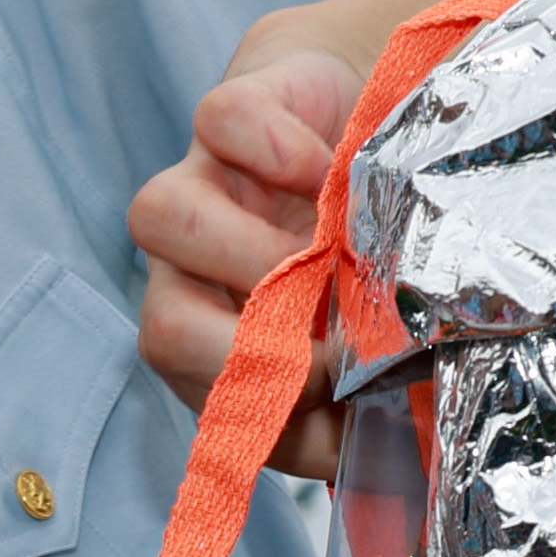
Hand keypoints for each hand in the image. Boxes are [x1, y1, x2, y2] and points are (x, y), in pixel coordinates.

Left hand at [127, 21, 372, 479]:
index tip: (349, 404)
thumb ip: (365, 397)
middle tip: (337, 338)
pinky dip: (277, 150)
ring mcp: (201, 187)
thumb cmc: (366, 247)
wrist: (372, 123)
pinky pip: (222, 125)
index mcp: (220, 342)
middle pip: (163, 328)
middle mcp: (191, 273)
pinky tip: (332, 172)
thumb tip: (394, 443)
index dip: (279, 413)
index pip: (212, 404)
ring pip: (161, 219)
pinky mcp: (228, 113)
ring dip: (252, 248)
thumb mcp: (371, 331)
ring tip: (332, 253)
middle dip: (255, 345)